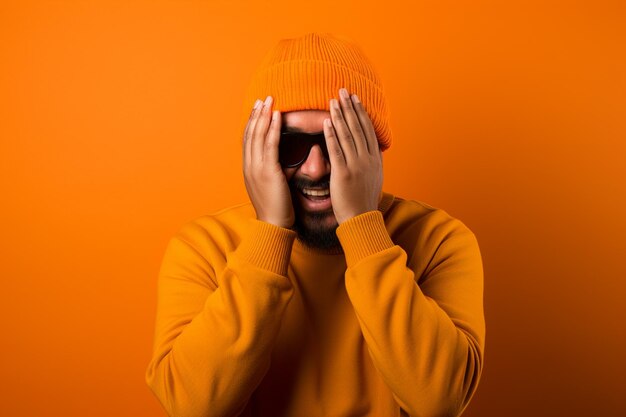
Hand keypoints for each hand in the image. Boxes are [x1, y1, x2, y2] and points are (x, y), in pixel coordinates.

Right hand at [242, 96, 294, 227]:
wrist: (274, 224)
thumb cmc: (277, 207)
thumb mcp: (275, 184)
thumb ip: (279, 169)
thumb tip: (290, 158)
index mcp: (249, 169)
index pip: (248, 140)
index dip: (252, 123)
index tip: (257, 109)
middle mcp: (249, 166)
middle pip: (250, 134)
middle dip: (256, 115)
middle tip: (262, 99)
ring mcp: (256, 168)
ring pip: (258, 135)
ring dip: (264, 116)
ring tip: (269, 101)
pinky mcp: (267, 171)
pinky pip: (270, 144)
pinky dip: (273, 128)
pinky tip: (277, 115)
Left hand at [323, 88, 382, 223]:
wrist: (361, 220)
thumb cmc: (364, 201)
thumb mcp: (374, 178)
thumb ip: (372, 162)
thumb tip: (373, 150)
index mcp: (375, 159)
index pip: (367, 130)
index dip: (361, 112)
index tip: (355, 98)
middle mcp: (367, 159)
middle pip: (358, 128)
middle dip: (349, 108)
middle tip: (342, 90)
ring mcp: (356, 166)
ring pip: (347, 135)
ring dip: (339, 116)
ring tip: (332, 101)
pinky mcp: (343, 174)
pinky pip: (336, 150)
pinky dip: (331, 135)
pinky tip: (326, 123)